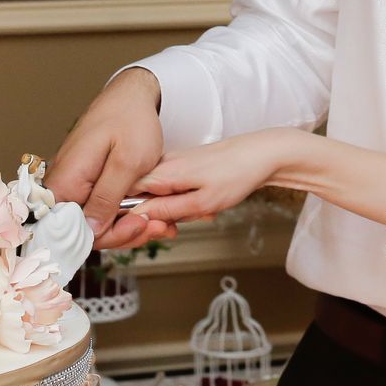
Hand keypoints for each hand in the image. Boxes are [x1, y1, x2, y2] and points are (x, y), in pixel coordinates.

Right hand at [49, 68, 177, 250]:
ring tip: (161, 221)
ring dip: (128, 224)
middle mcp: (62, 185)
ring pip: (96, 220)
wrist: (131, 95)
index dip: (109, 236)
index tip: (140, 227)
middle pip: (85, 229)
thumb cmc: (130, 120)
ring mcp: (74, 184)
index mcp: (66, 181)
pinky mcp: (85, 182)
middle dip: (125, 232)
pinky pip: (100, 207)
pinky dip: (124, 212)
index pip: (74, 230)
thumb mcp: (127, 163)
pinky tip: (148, 211)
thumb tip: (90, 232)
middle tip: (159, 226)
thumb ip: (107, 198)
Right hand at [128, 130, 298, 225]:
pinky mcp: (182, 169)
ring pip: (158, 200)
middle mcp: (160, 166)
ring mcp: (171, 166)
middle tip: (178, 229)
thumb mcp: (202, 202)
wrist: (263, 154)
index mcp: (160, 171)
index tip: (152, 231)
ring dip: (177, 214)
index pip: (122, 196)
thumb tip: (136, 218)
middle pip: (138, 202)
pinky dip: (187, 205)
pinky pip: (173, 194)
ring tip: (201, 212)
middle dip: (158, 221)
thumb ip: (166, 211)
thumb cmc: (237, 174)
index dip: (130, 220)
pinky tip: (205, 206)